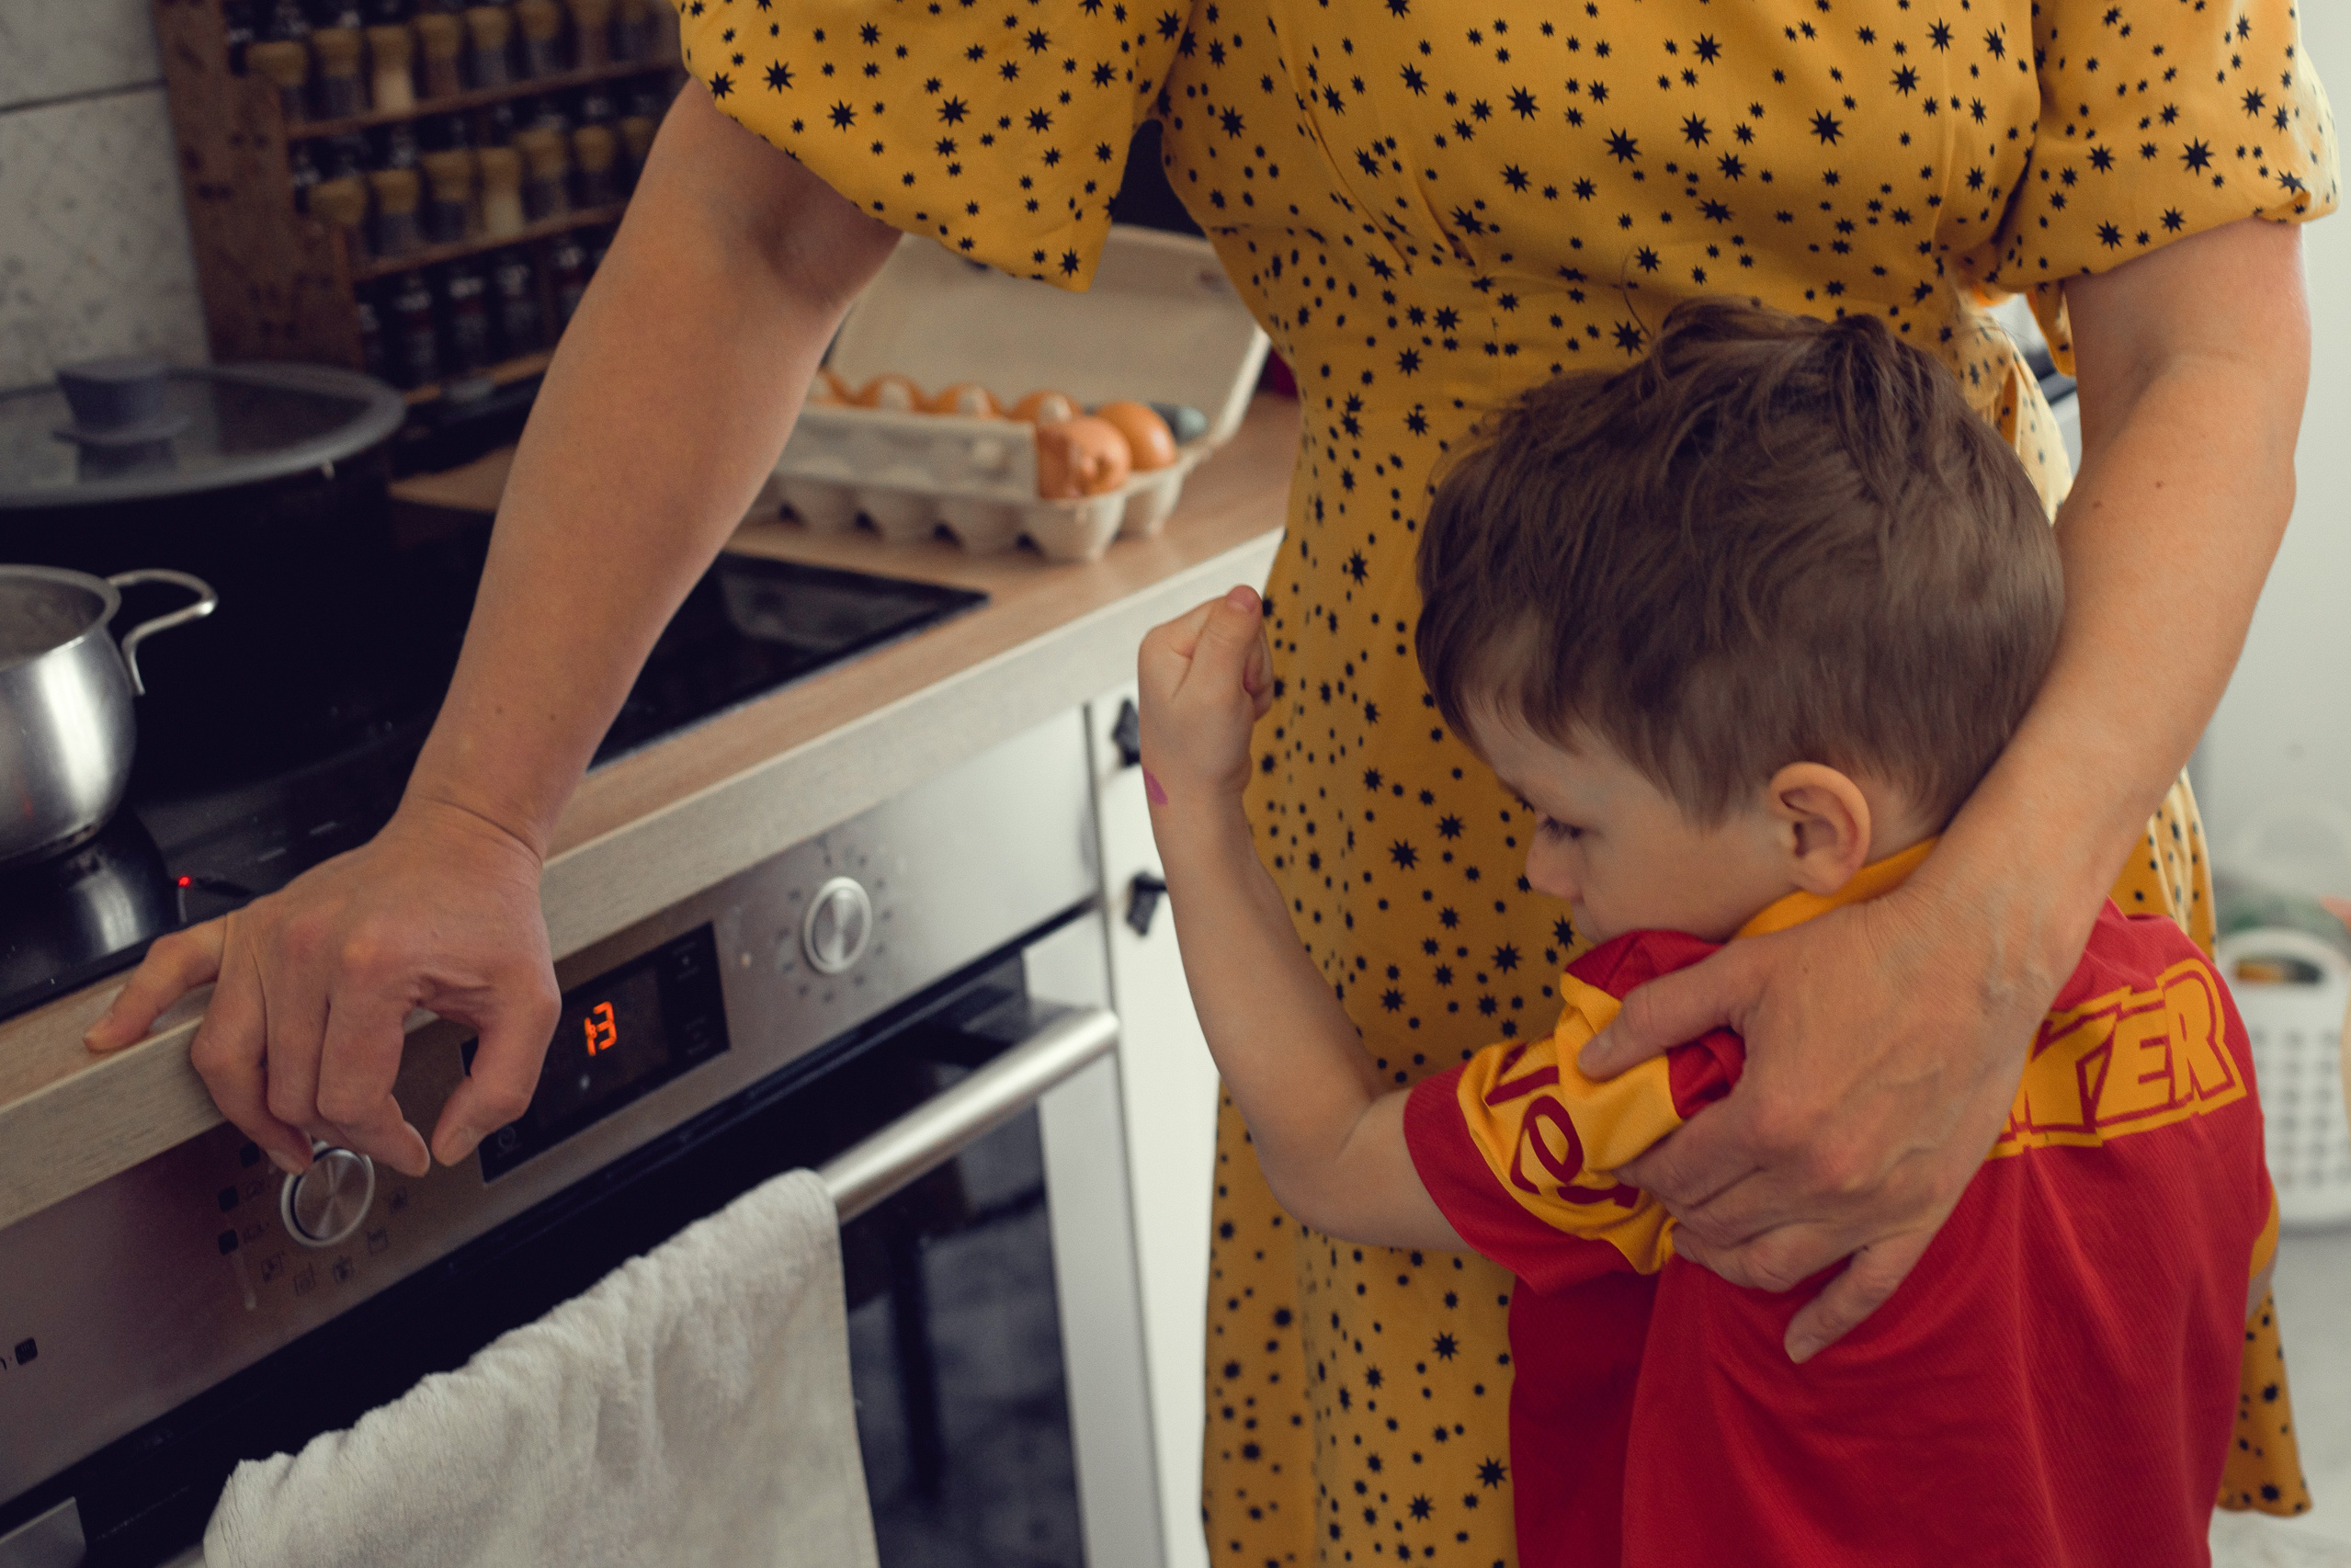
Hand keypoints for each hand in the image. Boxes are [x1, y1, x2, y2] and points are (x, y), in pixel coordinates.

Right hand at [83, 798, 561, 1178]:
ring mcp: (267, 936)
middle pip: (288, 1089)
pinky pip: (173, 968)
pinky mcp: (247, 926)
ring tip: (289, 1143)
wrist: (462, 839)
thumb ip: (503, 1089)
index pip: (346, 1098)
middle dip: (334, 1132)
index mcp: (371, 969)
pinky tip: (115, 1040)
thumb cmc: (491, 913)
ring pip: (224, 1057)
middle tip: (372, 1136)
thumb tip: (450, 1144)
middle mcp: (305, 950)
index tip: (414, 1147)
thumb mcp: (531, 1005)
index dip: (382, 1141)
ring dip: (251, 1114)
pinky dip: (138, 1006)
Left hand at [1136, 585, 1273, 807]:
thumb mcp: (1216, 690)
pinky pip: (1251, 670)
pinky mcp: (1210, 683)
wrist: (1198, 801)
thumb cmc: (1198, 754)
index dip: (1245, 647)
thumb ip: (1230, 637)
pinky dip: (1254, 695)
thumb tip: (1244, 591)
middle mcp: (1173, 648)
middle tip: (1232, 702)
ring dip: (1255, 683)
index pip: (1228, 609)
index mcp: (1163, 640)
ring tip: (1233, 714)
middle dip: (1252, 666)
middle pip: (1242, 626)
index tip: (1231, 684)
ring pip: (1251, 650)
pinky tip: (1236, 718)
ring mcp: (1191, 666)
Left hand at [1578, 877, 2049, 1361]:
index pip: (1677, 1173)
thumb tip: (1589, 1061)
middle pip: (1718, 1221)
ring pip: (1773, 1264)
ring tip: (1700, 1239)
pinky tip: (1795, 1344)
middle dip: (1677, 1207)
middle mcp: (1818, 1177)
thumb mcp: (1743, 971)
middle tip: (1665, 1185)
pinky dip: (1826, 1322)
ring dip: (1723, 1258)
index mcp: (1769, 1120)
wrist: (1977, 959)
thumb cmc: (1859, 955)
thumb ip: (1657, 1016)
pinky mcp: (1924, 1212)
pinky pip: (1869, 1290)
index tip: (1630, 1158)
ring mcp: (1874, 1204)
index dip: (1642, 1168)